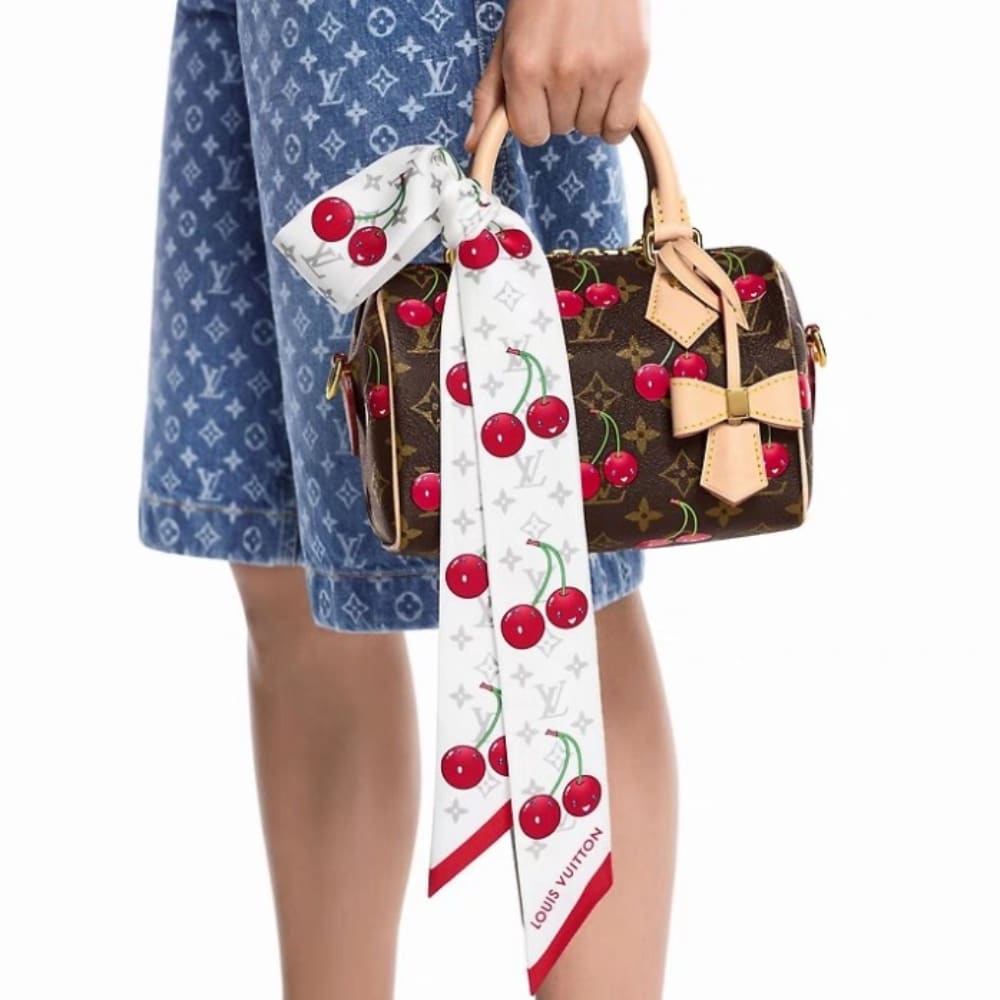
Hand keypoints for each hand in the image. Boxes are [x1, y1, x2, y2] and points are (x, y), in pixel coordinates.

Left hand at [464, 0, 650, 151]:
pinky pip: (620, 127)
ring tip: (589, 72)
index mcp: (525, 67)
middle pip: (561, 129)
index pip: (531, 134)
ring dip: (589, 110)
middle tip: (567, 69)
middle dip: (561, 107)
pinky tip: (610, 96)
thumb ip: (489, 95)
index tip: (540, 98)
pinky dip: (615, 121)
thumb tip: (472, 144)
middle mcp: (562, 72)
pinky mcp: (634, 65)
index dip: (535, 119)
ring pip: (591, 129)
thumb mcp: (507, 42)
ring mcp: (600, 70)